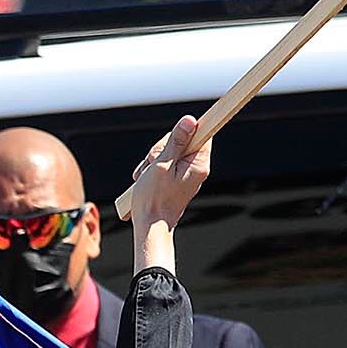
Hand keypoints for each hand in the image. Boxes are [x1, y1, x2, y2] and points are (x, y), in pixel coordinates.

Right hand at [128, 113, 214, 230]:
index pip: (202, 133)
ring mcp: (185, 173)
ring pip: (169, 151)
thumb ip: (176, 141)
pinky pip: (164, 163)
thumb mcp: (162, 165)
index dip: (186, 130)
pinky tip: (145, 179)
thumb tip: (190, 120)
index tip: (175, 137)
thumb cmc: (155, 199)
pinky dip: (152, 168)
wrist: (150, 226)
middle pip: (181, 140)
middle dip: (161, 149)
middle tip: (152, 164)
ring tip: (146, 176)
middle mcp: (196, 168)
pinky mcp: (175, 178)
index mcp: (199, 164)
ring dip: (153, 160)